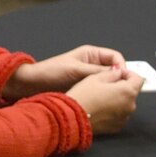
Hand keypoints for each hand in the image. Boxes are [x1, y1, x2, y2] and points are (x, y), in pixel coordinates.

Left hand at [4, 44, 127, 98]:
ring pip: (108, 83)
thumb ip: (96, 71)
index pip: (115, 57)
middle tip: (124, 90)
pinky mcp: (85, 89)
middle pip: (114, 71)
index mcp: (91, 54)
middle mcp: (92, 65)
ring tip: (114, 97)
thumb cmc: (50, 72)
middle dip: (119, 79)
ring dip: (111, 88)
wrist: (32, 84)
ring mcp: (89, 78)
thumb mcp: (75, 69)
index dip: (122, 67)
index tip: (124, 78)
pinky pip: (99, 91)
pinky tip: (105, 102)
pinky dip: (104, 95)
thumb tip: (118, 73)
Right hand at [66, 66, 142, 135]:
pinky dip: (112, 111)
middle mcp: (130, 106)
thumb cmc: (83, 97)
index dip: (128, 73)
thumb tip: (118, 72)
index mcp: (128, 91)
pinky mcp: (117, 126)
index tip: (117, 73)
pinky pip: (118, 115)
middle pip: (131, 92)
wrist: (72, 118)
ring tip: (100, 98)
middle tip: (105, 85)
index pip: (138, 78)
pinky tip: (99, 109)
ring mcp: (124, 117)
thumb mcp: (96, 77)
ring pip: (124, 104)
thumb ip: (112, 73)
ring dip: (116, 99)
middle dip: (121, 87)